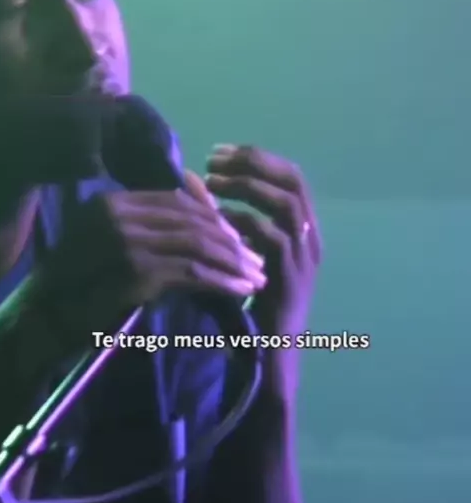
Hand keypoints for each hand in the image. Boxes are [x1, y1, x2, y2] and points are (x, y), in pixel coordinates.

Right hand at [36, 187, 266, 349]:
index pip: (179, 203)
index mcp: (116, 202)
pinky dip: (221, 281)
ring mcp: (128, 240)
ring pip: (197, 245)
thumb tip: (207, 226)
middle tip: (259, 260)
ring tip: (257, 278)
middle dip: (232, 241)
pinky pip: (192, 272)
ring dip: (233, 262)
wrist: (51, 319)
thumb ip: (155, 234)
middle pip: (193, 221)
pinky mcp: (136, 271)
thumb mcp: (122, 250)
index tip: (242, 240)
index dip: (215, 220)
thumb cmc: (85, 287)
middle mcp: (120, 213)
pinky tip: (240, 291)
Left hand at [204, 145, 321, 339]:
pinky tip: (217, 218)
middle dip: (252, 164)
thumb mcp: (241, 252)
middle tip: (213, 160)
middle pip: (292, 182)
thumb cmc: (254, 301)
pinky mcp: (291, 276)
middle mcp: (310, 237)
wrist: (273, 349)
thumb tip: (192, 180)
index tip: (220, 152)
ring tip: (211, 183)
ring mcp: (304, 256)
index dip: (256, 158)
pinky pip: (272, 238)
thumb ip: (225, 219)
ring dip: (247, 188)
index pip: (290, 177)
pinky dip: (244, 223)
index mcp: (304, 228)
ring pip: (286, 205)